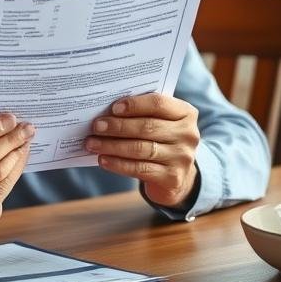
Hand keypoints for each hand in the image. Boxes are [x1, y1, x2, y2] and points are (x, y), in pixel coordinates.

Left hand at [85, 93, 199, 207]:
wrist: (176, 176)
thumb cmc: (160, 140)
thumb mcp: (159, 122)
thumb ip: (141, 113)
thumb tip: (105, 110)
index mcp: (185, 113)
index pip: (158, 103)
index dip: (134, 105)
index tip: (112, 108)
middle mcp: (188, 134)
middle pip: (147, 127)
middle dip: (117, 126)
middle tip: (96, 126)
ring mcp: (182, 157)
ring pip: (141, 149)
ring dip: (112, 145)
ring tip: (92, 143)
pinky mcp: (172, 178)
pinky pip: (140, 169)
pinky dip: (118, 164)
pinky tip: (103, 159)